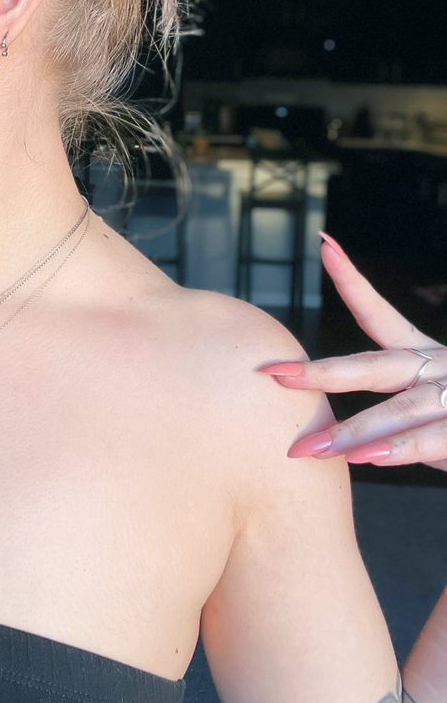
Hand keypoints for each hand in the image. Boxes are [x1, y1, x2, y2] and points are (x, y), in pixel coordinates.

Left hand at [258, 233, 446, 471]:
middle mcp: (440, 367)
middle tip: (273, 374)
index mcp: (428, 355)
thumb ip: (398, 420)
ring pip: (396, 411)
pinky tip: (366, 459)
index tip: (324, 243)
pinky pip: (432, 440)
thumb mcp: (434, 409)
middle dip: (321, 373)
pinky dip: (399, 450)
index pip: (381, 315)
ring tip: (309, 449)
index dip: (351, 281)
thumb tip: (348, 440)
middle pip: (373, 366)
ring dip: (350, 432)